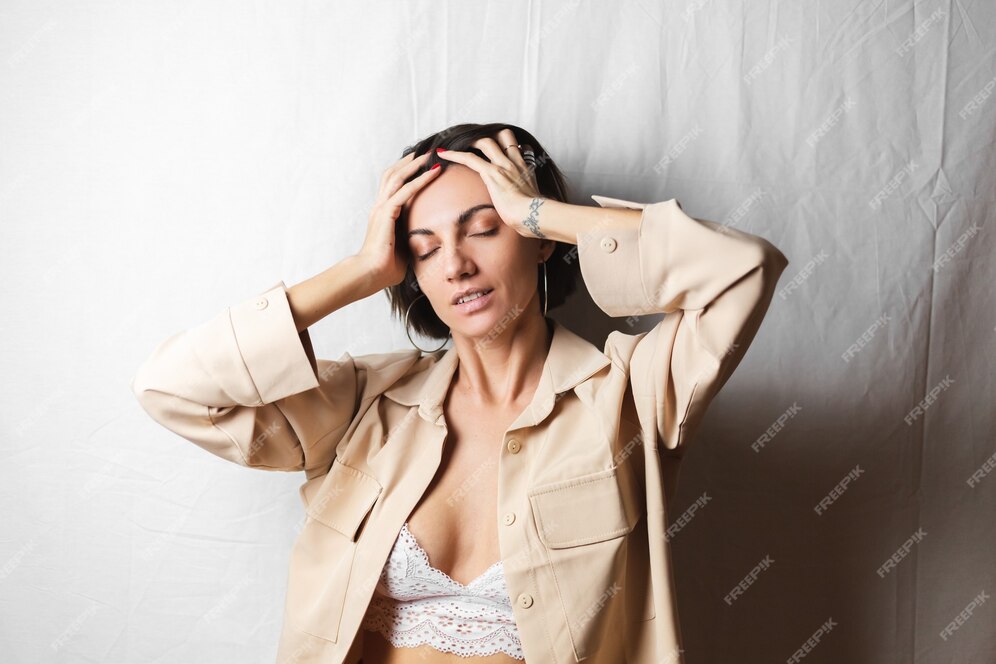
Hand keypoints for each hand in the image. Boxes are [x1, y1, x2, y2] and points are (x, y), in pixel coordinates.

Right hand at [357, 151, 441, 287]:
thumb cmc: (385, 268)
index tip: (421, 164)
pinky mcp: (386, 213)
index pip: (393, 186)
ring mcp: (381, 208)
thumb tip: (429, 243)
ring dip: (414, 164)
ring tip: (429, 154)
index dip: (406, 173)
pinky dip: (420, 179)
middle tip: (425, 151)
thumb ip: (413, 240)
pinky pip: (405, 191)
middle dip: (409, 161)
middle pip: (392, 174)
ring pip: (397, 177)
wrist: (369, 274)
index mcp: (383, 214)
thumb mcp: (404, 249)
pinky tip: (433, 172)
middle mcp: (380, 207)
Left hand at [435, 128, 546, 237]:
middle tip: (474, 141)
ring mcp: (503, 166)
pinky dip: (454, 155)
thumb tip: (527, 202)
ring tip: (457, 143)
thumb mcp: (534, 201)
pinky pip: (469, 158)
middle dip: (488, 136)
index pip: (517, 146)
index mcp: (525, 168)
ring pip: (485, 142)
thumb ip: (528, 195)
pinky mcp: (491, 174)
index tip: (498, 146)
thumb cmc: (534, 214)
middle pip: (503, 135)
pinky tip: (443, 153)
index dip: (507, 143)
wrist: (534, 216)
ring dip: (470, 141)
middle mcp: (514, 162)